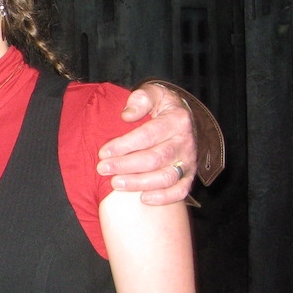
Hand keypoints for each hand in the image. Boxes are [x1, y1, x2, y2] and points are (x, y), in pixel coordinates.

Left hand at [97, 82, 196, 204]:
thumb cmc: (160, 106)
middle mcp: (186, 142)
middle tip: (102, 168)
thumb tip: (126, 115)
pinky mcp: (189, 175)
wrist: (182, 116)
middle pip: (155, 159)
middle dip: (126, 165)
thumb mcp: (152, 93)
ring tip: (116, 184)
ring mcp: (189, 161)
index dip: (124, 145)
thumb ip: (140, 99)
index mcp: (177, 120)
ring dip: (139, 183)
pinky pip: (181, 191)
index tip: (103, 152)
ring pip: (166, 177)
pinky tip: (143, 199)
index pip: (148, 135)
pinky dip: (164, 198)